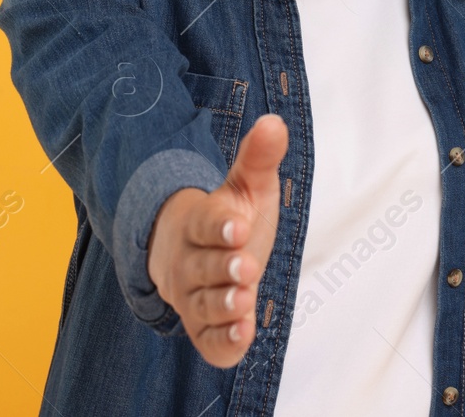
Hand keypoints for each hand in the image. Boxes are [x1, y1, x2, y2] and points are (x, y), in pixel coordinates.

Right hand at [146, 113, 288, 366]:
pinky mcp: (203, 330)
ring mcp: (193, 298)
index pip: (204, 223)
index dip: (220, 226)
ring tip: (244, 302)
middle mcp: (189, 262)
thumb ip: (259, 158)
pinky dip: (224, 341)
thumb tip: (276, 122)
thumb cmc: (228, 218)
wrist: (193, 254)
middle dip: (223, 268)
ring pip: (202, 305)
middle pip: (201, 267)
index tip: (238, 225)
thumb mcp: (246, 186)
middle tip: (245, 267)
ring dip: (223, 306)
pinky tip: (244, 335)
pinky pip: (208, 340)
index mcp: (198, 221)